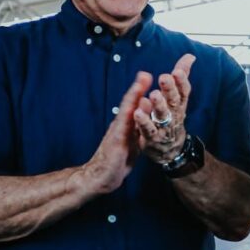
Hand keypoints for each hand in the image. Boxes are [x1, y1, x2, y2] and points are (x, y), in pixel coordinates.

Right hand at [78, 72, 149, 195]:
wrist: (101, 176)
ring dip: (133, 96)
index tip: (149, 76)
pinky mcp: (116, 142)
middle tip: (145, 73)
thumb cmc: (117, 158)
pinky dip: (128, 117)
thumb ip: (138, 126)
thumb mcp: (132, 139)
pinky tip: (133, 109)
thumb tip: (145, 113)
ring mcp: (117, 132)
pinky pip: (123, 128)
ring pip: (126, 111)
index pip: (135, 104)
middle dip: (138, 88)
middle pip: (130, 103)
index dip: (141, 91)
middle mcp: (121, 125)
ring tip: (140, 83)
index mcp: (126, 124)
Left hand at [134, 54, 194, 163]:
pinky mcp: (152, 137)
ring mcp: (163, 126)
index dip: (181, 82)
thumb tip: (190, 56)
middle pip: (174, 101)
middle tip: (164, 77)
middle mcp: (174, 114)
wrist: (170, 147)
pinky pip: (148, 129)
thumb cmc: (172, 115)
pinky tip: (137, 112)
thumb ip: (182, 75)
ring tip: (153, 94)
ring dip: (158, 104)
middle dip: (170, 89)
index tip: (177, 71)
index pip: (184, 91)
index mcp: (180, 103)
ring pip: (162, 115)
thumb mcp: (178, 96)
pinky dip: (143, 121)